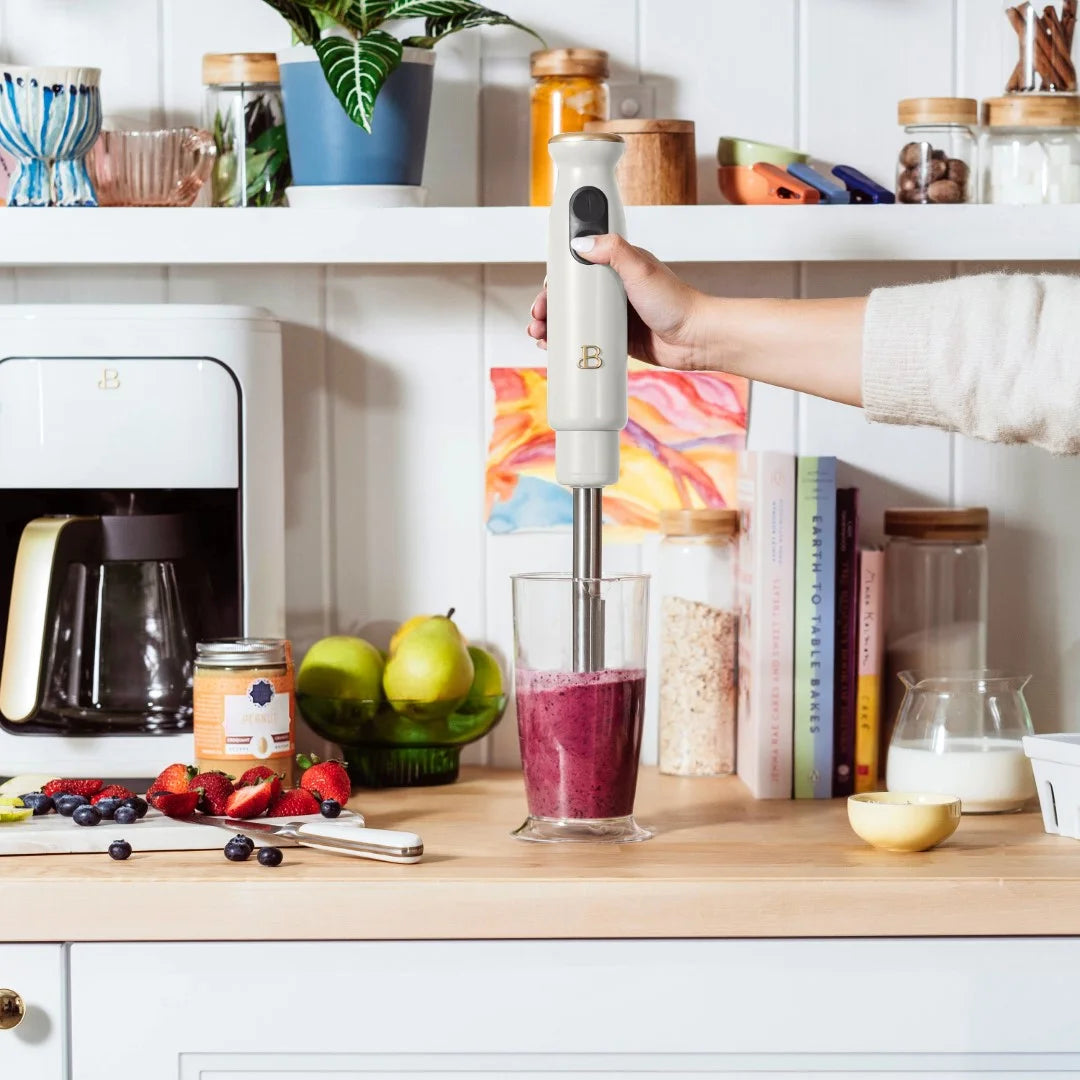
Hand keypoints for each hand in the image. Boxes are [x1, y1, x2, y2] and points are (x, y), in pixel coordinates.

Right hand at [526, 234, 707, 369]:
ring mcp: (613, 315)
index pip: (576, 267)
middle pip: (569, 295)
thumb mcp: (642, 269)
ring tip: (540, 336)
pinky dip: (566, 342)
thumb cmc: (677, 302)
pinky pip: (584, 339)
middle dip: (548, 306)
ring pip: (573, 319)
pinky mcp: (615, 338)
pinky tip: (553, 348)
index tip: (545, 290)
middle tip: (538, 318)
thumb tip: (579, 242)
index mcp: (617, 266)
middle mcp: (612, 289)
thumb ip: (613, 251)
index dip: (557, 279)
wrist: (697, 339)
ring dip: (551, 326)